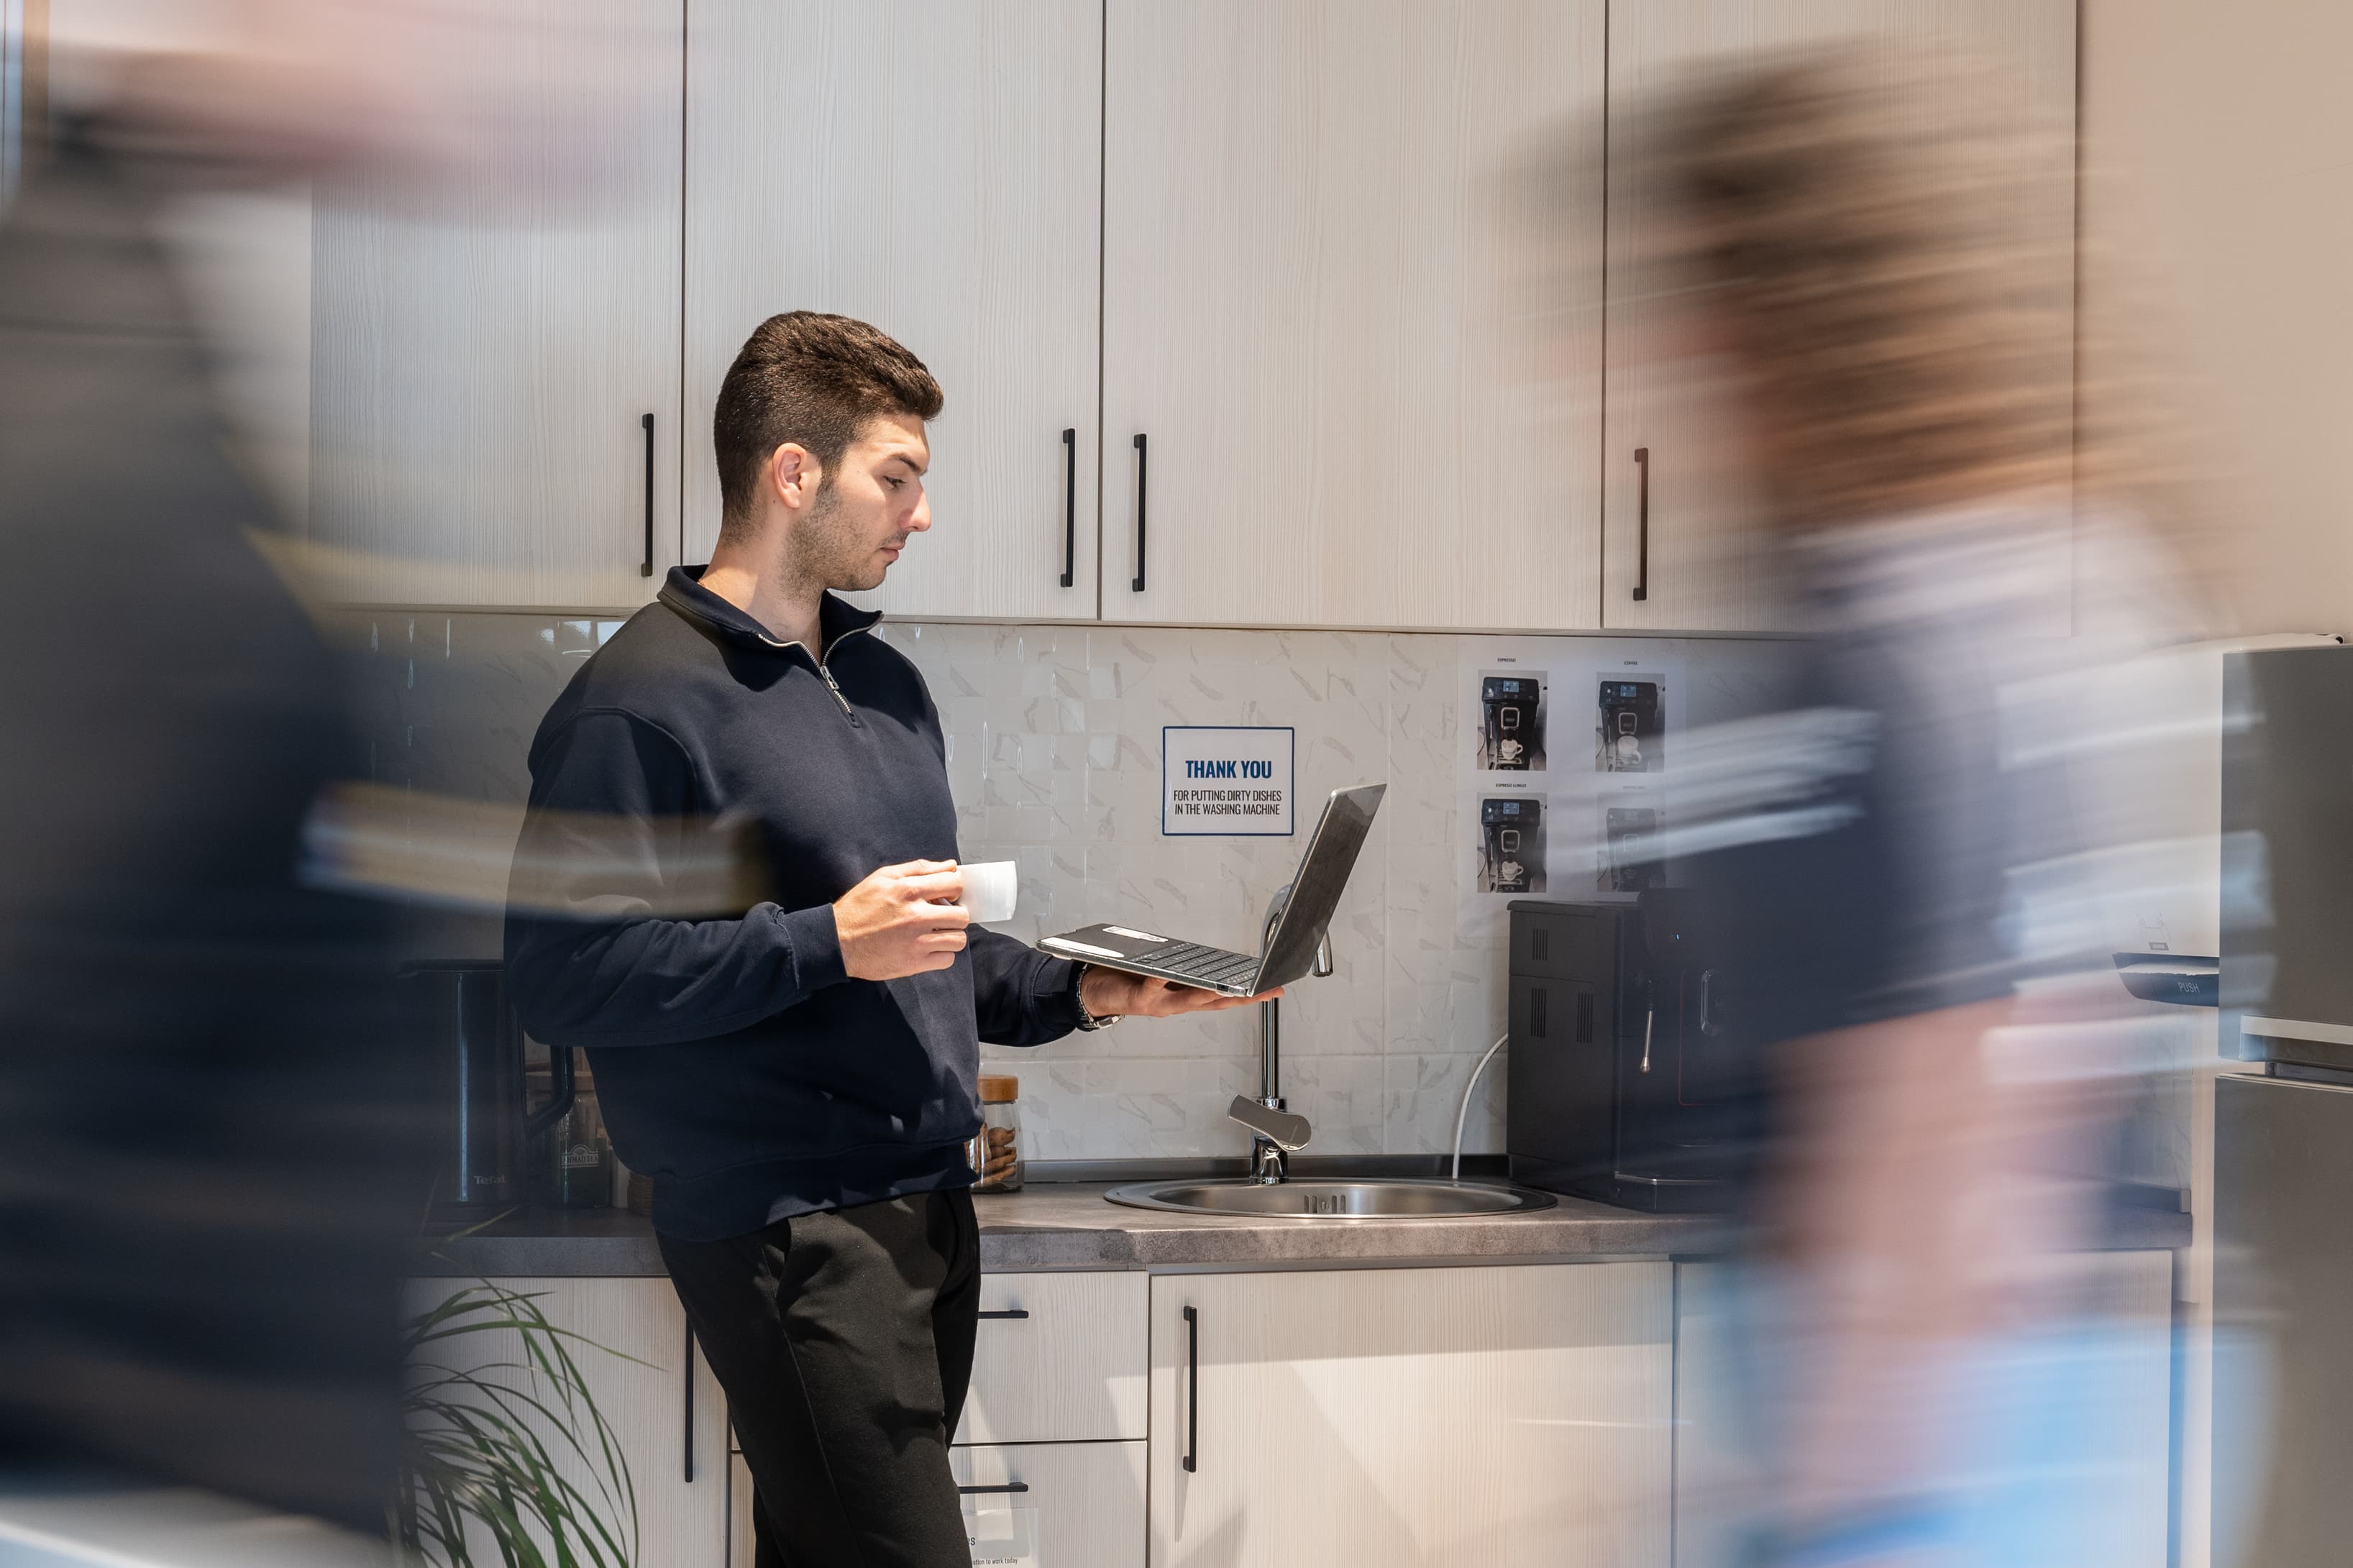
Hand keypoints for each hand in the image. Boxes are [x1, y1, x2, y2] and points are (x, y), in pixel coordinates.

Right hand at [834, 859, 967, 980]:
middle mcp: (916, 916)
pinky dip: (941, 955)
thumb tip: (950, 866)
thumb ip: (919, 868)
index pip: (955, 884)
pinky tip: (927, 948)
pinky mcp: (914, 964)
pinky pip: (947, 960)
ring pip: (958, 939)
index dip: (955, 889)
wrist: (837, 942)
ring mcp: (916, 942)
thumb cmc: (859, 908)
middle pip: (962, 915)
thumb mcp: (883, 877)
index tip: (947, 895)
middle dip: (955, 914)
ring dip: (950, 936)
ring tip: (934, 933)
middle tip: (941, 917)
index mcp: (908, 890)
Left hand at [1080, 966, 1278, 1019]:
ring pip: (1189, 1001)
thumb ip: (1184, 970)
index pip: (1224, 996)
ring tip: (1227, 988)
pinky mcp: (1139, 1000)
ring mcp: (1159, 1005)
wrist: (1096, 991)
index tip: (1274, 987)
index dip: (1250, 994)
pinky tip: (1164, 975)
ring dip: (1208, 995)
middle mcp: (1177, 1004)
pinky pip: (1151, 989)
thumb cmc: (1130, 978)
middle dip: (1245, 997)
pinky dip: (1158, 983)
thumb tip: (1210, 958)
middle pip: (1216, 1002)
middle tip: (1268, 991)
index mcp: (1186, 996)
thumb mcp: (1164, 973)